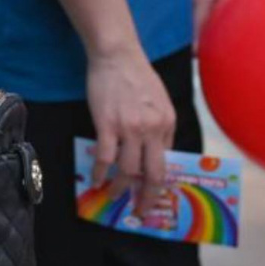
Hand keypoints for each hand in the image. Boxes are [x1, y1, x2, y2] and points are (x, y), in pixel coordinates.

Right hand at [86, 41, 175, 199]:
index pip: (167, 161)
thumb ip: (160, 127)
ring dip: (120, 188)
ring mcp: (130, 128)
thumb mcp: (160, 101)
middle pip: (153, 174)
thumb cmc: (136, 75)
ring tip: (113, 195)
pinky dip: (101, 173)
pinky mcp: (107, 124)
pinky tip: (96, 180)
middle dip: (148, 198)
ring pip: (128, 170)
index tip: (154, 195)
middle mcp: (153, 129)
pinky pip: (105, 157)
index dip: (160, 183)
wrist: (116, 54)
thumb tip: (155, 153)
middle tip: (140, 211)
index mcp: (168, 123)